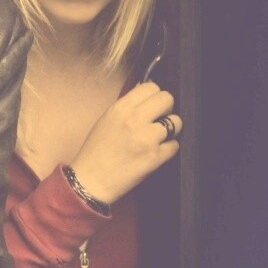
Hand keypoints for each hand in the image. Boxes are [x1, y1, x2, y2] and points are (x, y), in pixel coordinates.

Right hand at [69, 81, 181, 204]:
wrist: (91, 180)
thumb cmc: (96, 152)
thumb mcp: (107, 120)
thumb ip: (128, 106)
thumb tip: (147, 94)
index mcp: (121, 108)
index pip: (151, 87)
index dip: (155, 96)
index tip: (153, 105)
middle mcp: (135, 119)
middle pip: (167, 99)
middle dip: (166, 109)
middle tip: (160, 119)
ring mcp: (147, 138)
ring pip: (176, 122)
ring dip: (171, 130)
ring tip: (159, 138)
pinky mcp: (155, 157)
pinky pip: (175, 145)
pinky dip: (169, 149)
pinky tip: (156, 152)